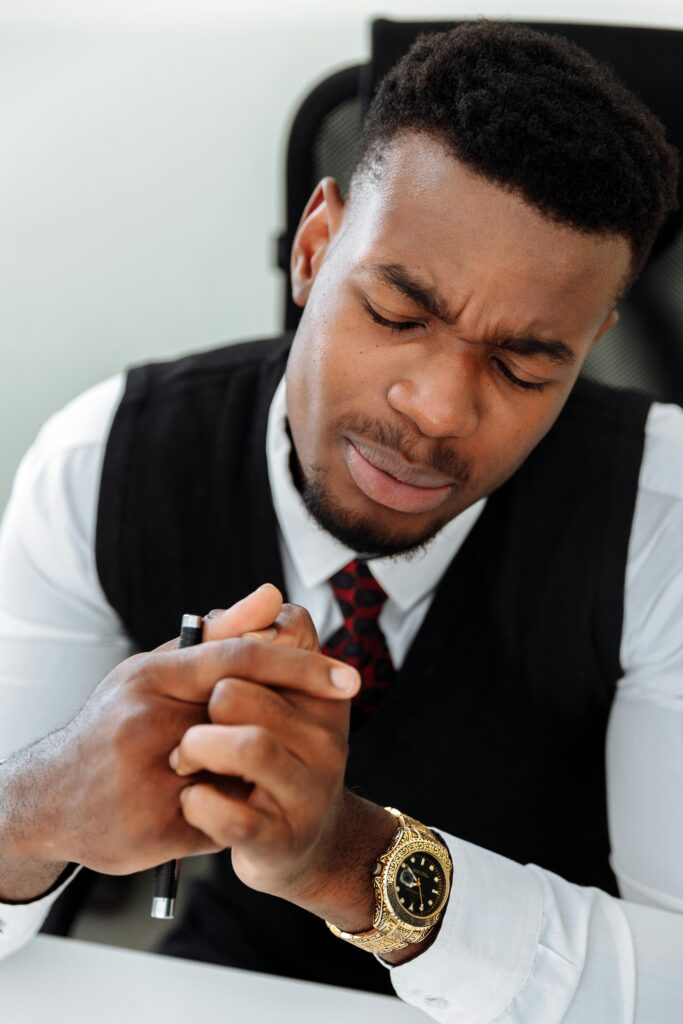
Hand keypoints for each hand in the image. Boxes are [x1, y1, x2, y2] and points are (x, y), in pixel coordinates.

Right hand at [0, 585, 356, 899]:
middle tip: (321, 720)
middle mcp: (147, 725)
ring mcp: (147, 782)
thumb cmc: (118, 722)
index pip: (239, 660)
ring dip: (257, 770)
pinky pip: (223, 819)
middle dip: (287, 722)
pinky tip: (226, 800)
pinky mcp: (153, 832)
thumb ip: (220, 636)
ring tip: (257, 765)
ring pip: (241, 773)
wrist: (51, 798)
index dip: (300, 666)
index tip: (351, 679)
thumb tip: (275, 595)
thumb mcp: (160, 671)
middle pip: (248, 718)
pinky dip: (234, 808)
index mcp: (152, 677)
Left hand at [170, 603, 397, 926]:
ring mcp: (310, 790)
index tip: (217, 668)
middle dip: (200, 704)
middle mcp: (328, 737)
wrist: (293, 848)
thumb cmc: (268, 757)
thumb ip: (253, 644)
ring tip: (184, 762)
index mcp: (322, 693)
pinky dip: (199, 805)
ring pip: (248, 745)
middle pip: (238, 690)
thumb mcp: (268, 696)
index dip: (237, 643)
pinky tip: (191, 801)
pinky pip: (233, 815)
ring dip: (196, 750)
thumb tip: (266, 594)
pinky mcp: (283, 839)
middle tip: (189, 727)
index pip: (287, 634)